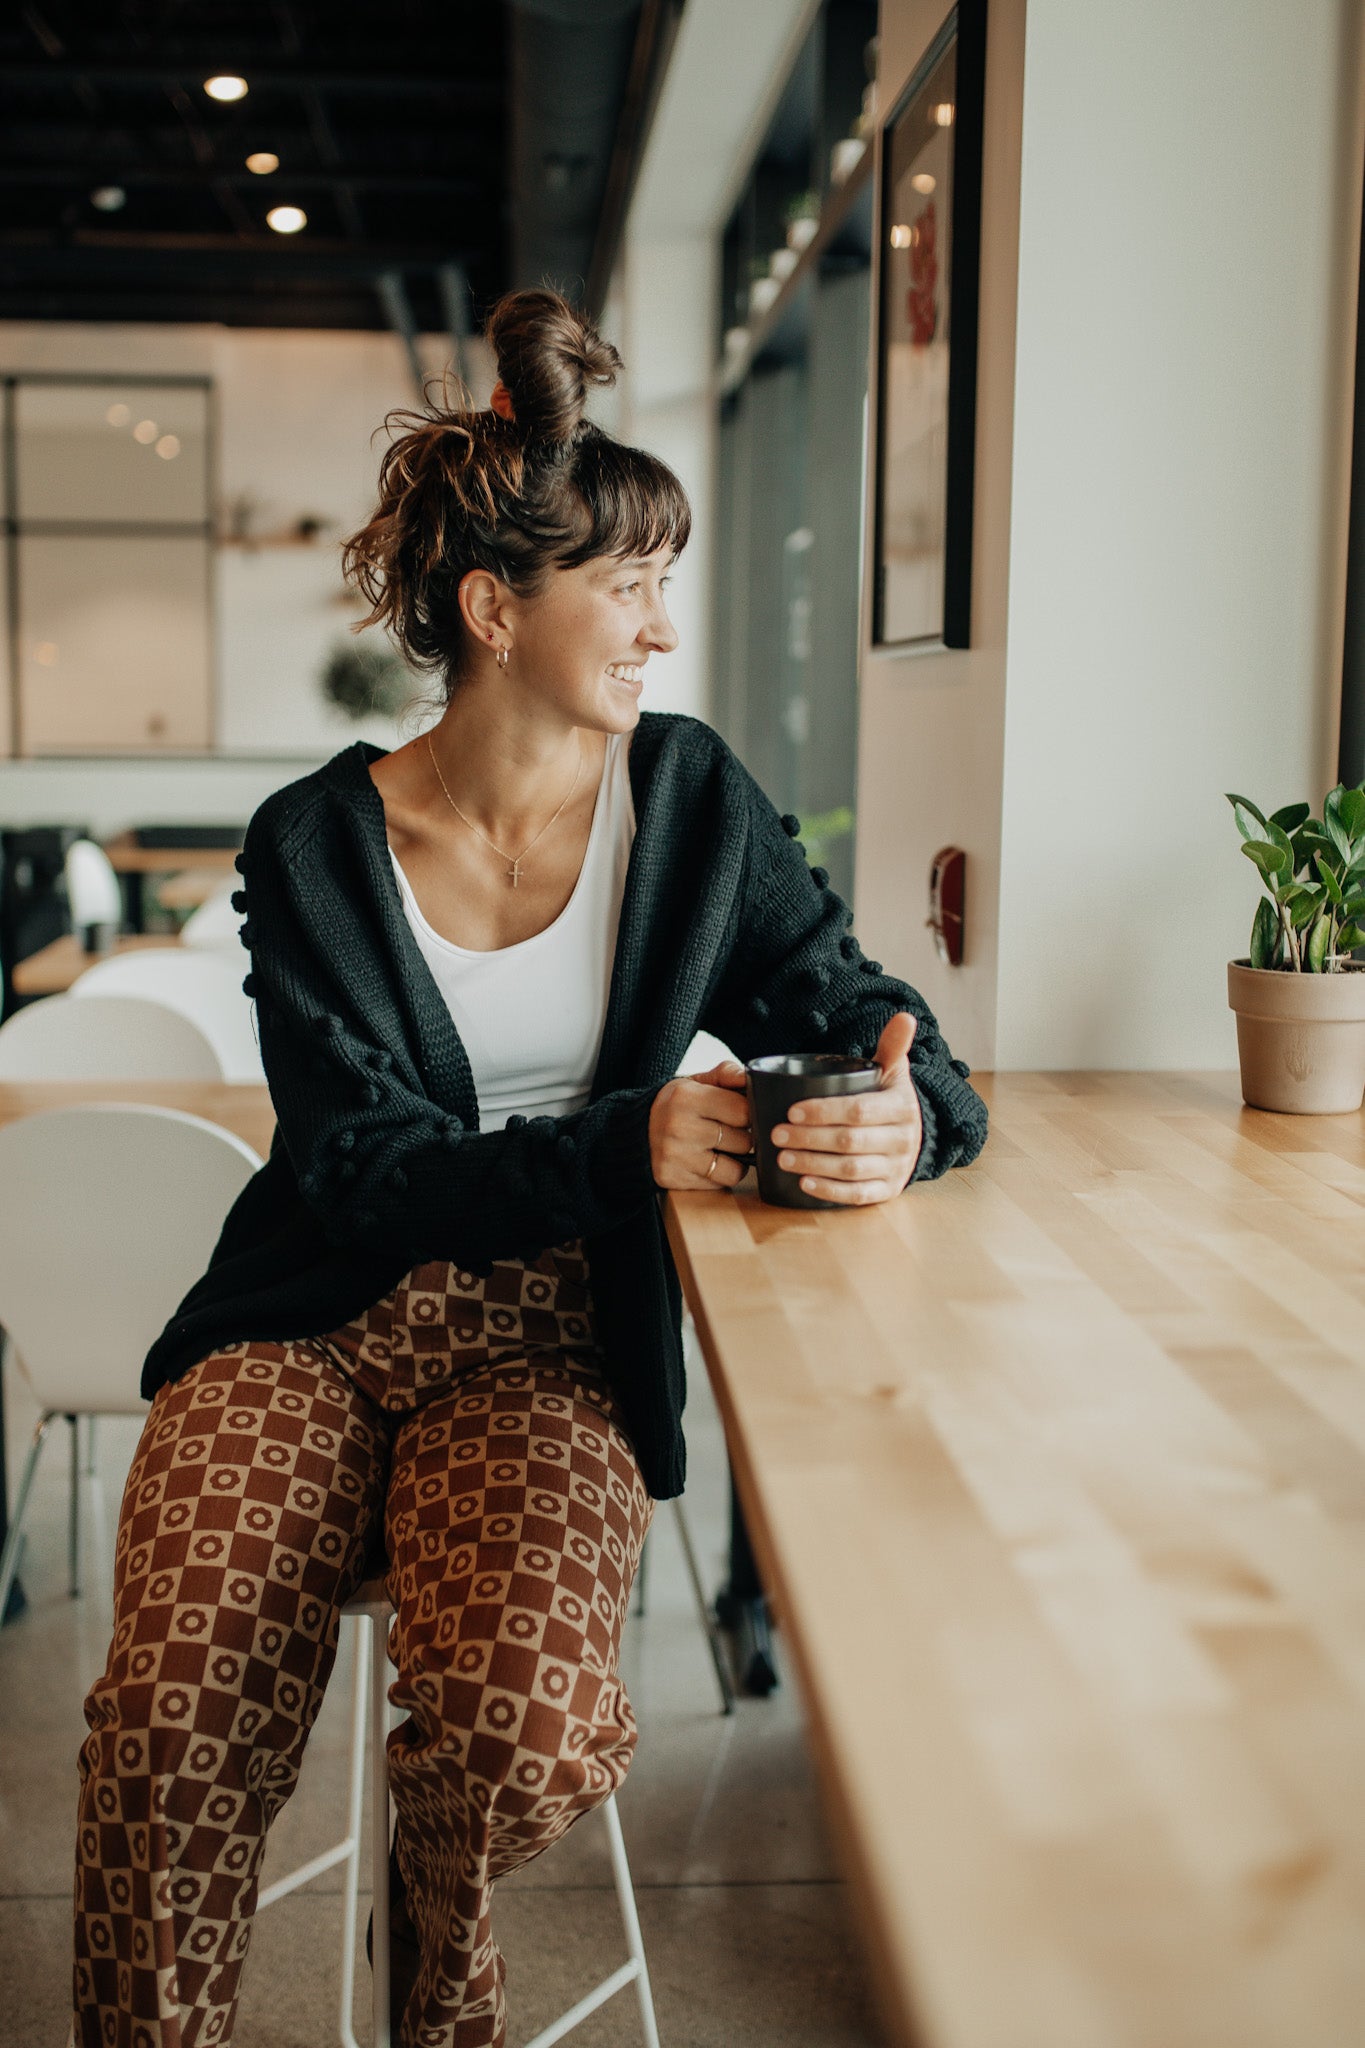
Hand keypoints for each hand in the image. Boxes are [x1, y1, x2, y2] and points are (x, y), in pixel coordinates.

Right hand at [650, 1058, 751, 1190]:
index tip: (739, 1114)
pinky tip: (706, 1162)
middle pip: (743, 1142)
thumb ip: (726, 1075)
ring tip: (720, 1148)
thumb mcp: (696, 1082)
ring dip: (734, 1161)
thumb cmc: (675, 1105)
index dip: (747, 1113)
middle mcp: (679, 1127)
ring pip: (735, 1169)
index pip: (743, 1111)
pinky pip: (718, 1183)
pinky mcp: (673, 1178)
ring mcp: (675, 1156)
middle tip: (727, 1131)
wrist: (637, 1130)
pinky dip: (718, 1175)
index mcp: (686, 1097)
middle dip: (742, 1137)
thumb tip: (750, 1078)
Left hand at [769, 1014, 922, 1205]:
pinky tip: (804, 1183)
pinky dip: (830, 1191)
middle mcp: (902, 1139)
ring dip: (813, 1164)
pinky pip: (858, 1195)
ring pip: (851, 1170)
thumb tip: (905, 1016)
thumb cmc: (889, 1100)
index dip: (824, 1111)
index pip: (859, 1110)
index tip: (791, 1110)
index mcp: (901, 1107)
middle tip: (775, 1134)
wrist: (914, 1136)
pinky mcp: (888, 1191)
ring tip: (782, 1158)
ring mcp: (896, 1168)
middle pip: (850, 1141)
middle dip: (809, 1139)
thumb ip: (892, 1047)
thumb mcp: (893, 1073)